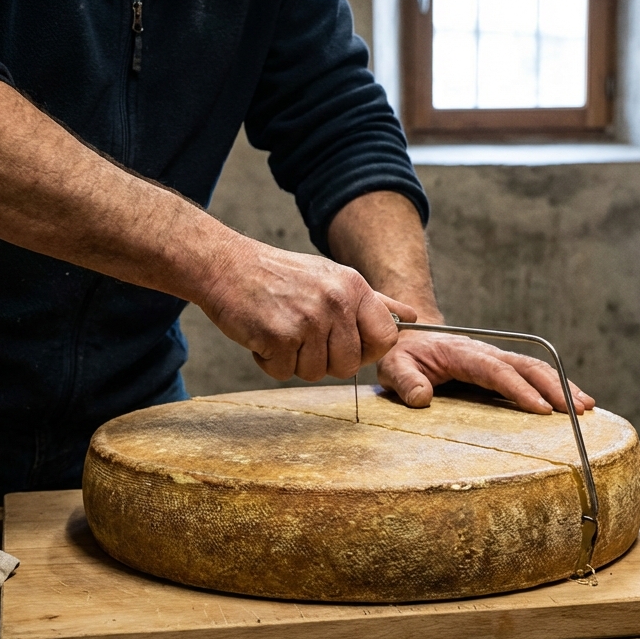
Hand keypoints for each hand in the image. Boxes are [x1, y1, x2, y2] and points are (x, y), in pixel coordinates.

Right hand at [198, 241, 417, 380]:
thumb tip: (413, 317)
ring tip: (280, 330)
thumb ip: (375, 302)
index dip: (367, 351)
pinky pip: (283, 372)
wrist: (226, 265)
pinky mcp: (279, 336)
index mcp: (354, 287)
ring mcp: (308, 320)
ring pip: (314, 373)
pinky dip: (268, 361)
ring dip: (293, 361)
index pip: (386, 338)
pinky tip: (262, 335)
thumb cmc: (280, 275)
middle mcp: (335, 302)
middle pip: (348, 366)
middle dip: (323, 360)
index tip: (347, 346)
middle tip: (302, 336)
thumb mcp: (333, 277)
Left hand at [377, 331, 595, 414]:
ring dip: (562, 385)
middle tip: (578, 411)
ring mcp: (496, 358)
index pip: (497, 371)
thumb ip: (406, 381)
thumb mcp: (394, 367)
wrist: (410, 336)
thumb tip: (422, 397)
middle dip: (555, 387)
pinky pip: (531, 373)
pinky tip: (572, 402)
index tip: (541, 410)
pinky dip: (554, 385)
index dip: (520, 390)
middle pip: (528, 366)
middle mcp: (486, 352)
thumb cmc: (402, 354)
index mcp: (464, 353)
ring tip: (587, 408)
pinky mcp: (500, 366)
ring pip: (536, 367)